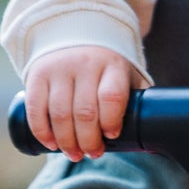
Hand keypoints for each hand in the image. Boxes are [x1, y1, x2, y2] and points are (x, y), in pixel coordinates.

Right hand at [24, 44, 140, 160]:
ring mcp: (59, 69)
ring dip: (67, 141)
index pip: (111, 96)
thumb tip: (152, 140)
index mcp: (112, 66)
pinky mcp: (38, 74)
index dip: (111, 121)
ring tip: (75, 154)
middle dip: (88, 141)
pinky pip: (36, 108)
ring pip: (60, 114)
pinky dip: (42, 131)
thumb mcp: (125, 75)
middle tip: (92, 153)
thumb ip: (135, 101)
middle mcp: (85, 64)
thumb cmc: (106, 68)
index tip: (111, 136)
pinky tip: (51, 144)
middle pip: (84, 112)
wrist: (76, 35)